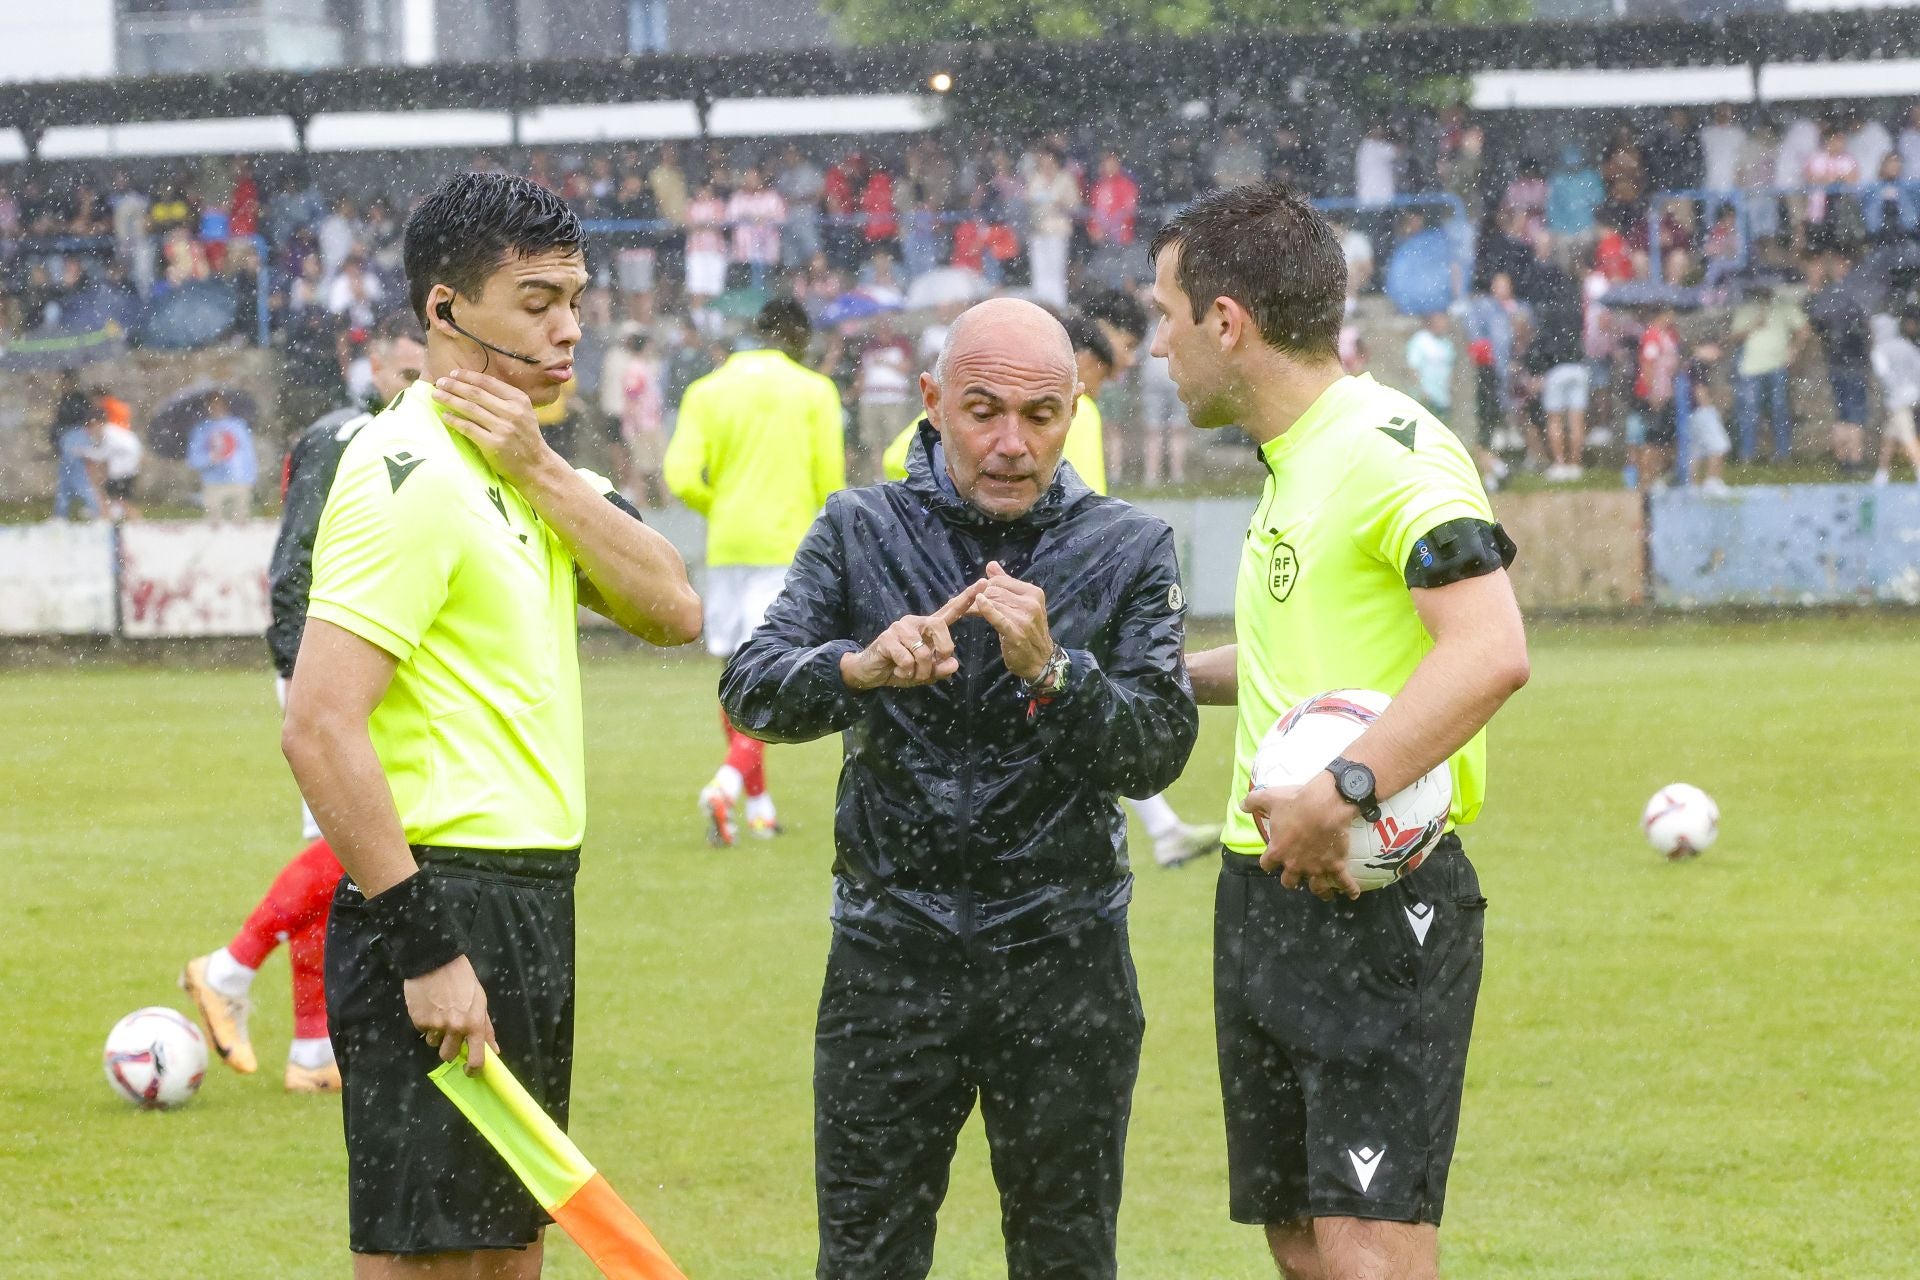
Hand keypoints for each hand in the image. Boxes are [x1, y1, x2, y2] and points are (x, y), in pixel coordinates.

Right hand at [403, 954, 498, 1075]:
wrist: (436, 961)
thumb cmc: (463, 979)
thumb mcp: (481, 1001)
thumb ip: (486, 1028)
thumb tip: (494, 1051)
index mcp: (474, 1024)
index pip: (476, 1059)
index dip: (473, 1069)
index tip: (469, 1070)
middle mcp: (455, 1029)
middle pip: (448, 1056)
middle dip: (449, 1048)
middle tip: (450, 1034)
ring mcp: (435, 1026)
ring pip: (433, 1043)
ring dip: (436, 1034)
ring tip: (439, 1014)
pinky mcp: (418, 1020)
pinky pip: (422, 1030)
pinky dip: (425, 1023)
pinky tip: (429, 1007)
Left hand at [431, 369, 556, 485]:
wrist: (536, 466)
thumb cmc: (525, 438)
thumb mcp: (523, 413)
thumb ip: (504, 400)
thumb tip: (473, 386)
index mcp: (519, 400)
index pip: (489, 382)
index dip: (468, 376)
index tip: (453, 373)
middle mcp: (512, 412)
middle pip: (476, 393)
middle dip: (454, 385)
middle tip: (440, 382)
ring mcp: (503, 428)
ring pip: (469, 409)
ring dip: (449, 400)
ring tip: (436, 395)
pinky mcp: (493, 444)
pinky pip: (468, 428)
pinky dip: (454, 420)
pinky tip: (444, 415)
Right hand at [840, 579, 985, 690]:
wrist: (870, 673)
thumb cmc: (901, 669)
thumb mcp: (925, 673)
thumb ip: (941, 669)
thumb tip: (953, 663)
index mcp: (929, 628)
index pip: (951, 610)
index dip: (967, 598)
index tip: (983, 584)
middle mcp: (916, 622)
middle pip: (940, 627)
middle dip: (943, 651)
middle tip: (932, 668)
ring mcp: (900, 627)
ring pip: (923, 652)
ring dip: (919, 672)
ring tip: (909, 674)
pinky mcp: (888, 637)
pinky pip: (907, 660)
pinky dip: (905, 673)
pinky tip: (897, 672)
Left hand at [967, 561, 1053, 681]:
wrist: (1041, 661)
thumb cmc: (1028, 632)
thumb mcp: (1021, 605)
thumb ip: (1006, 584)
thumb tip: (991, 565)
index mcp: (1033, 593)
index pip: (1001, 581)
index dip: (984, 586)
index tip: (974, 594)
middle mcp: (1031, 603)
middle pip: (995, 591)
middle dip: (977, 595)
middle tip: (962, 603)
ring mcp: (1024, 618)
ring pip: (992, 602)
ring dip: (974, 606)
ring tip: (964, 610)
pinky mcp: (1016, 632)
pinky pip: (997, 617)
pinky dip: (986, 609)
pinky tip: (977, 604)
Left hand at [1242, 774, 1361, 899]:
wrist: (1325, 804)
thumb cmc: (1295, 801)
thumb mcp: (1269, 798)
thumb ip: (1252, 802)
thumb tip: (1241, 805)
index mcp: (1278, 851)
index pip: (1267, 864)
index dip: (1269, 863)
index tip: (1271, 861)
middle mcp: (1295, 864)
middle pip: (1290, 881)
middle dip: (1291, 880)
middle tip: (1296, 876)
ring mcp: (1316, 867)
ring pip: (1317, 887)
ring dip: (1320, 890)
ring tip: (1324, 892)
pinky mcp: (1336, 865)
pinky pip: (1344, 882)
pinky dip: (1350, 889)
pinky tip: (1353, 894)